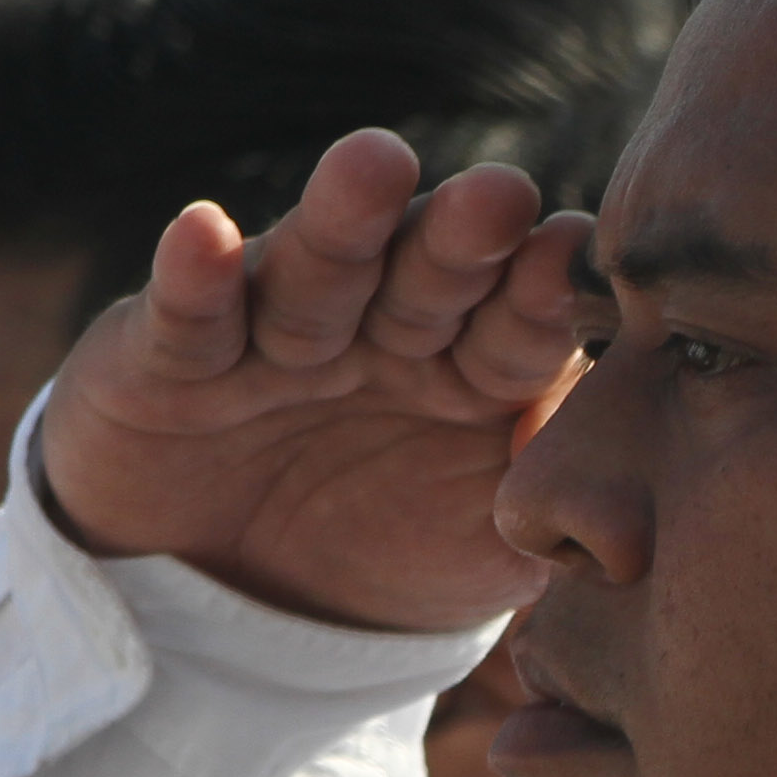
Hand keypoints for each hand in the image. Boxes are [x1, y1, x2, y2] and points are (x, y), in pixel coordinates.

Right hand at [37, 128, 592, 630]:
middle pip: (426, 274)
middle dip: (461, 235)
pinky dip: (192, 277)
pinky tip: (204, 231)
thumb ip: (549, 513)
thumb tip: (611, 486)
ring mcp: (274, 336)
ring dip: (343, 220)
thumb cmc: (384, 558)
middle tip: (502, 195)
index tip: (577, 253)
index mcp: (473, 366)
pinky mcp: (165, 359)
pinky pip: (186, 319)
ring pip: (313, 273)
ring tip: (376, 164)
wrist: (227, 612)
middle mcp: (380, 331)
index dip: (544, 291)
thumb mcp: (483, 555)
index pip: (517, 323)